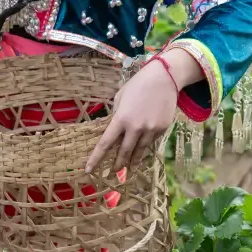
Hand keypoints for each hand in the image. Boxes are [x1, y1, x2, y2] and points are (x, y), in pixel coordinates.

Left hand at [84, 49, 203, 173]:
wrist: (164, 78)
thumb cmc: (138, 85)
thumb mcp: (121, 98)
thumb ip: (117, 116)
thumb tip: (116, 130)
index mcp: (121, 119)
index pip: (105, 144)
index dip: (96, 159)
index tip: (88, 169)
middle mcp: (135, 128)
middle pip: (124, 152)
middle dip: (118, 164)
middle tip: (114, 173)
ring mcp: (150, 129)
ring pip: (140, 151)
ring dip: (134, 161)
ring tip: (130, 169)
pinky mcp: (162, 129)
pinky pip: (151, 141)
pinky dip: (146, 146)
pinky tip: (144, 150)